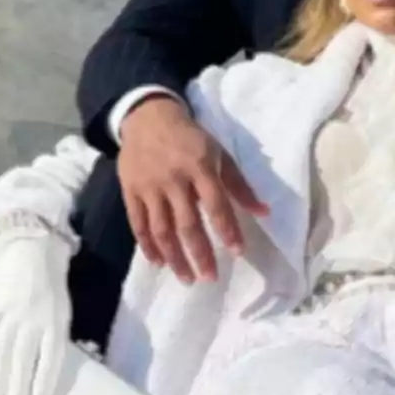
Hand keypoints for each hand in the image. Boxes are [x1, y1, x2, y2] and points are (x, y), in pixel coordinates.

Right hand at [0, 230, 72, 394]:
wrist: (29, 255)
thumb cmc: (51, 292)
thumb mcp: (62, 313)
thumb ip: (54, 339)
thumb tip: (46, 374)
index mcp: (55, 321)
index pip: (51, 356)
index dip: (45, 380)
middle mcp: (31, 320)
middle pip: (23, 359)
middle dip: (17, 387)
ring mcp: (9, 315)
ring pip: (1, 352)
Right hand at [118, 95, 268, 283]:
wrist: (148, 117)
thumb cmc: (190, 138)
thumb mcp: (219, 154)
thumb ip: (239, 185)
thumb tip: (264, 213)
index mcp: (200, 166)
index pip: (216, 204)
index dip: (227, 230)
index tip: (238, 252)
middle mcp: (174, 179)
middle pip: (187, 223)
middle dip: (200, 254)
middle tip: (210, 278)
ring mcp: (149, 186)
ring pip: (161, 229)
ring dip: (174, 257)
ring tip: (186, 278)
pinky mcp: (130, 190)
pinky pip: (138, 223)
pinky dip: (148, 245)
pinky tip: (158, 262)